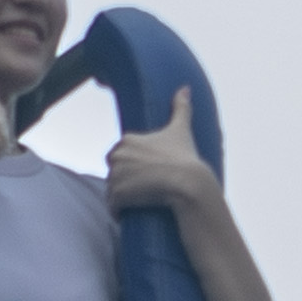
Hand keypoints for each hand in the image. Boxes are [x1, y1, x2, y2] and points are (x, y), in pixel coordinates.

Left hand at [103, 86, 220, 216]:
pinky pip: (112, 206)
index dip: (133, 167)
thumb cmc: (186, 158)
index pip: (120, 156)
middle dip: (126, 181)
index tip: (150, 173)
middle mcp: (116, 156)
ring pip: (113, 191)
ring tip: (144, 200)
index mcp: (127, 140)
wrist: (189, 184)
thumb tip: (184, 88)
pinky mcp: (116, 196)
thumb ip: (181, 108)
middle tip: (148, 187)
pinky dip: (119, 211)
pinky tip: (132, 213)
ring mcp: (115, 176)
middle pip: (115, 173)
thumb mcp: (181, 130)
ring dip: (124, 198)